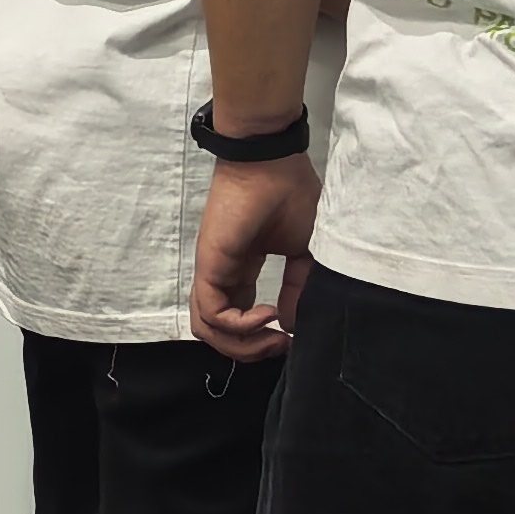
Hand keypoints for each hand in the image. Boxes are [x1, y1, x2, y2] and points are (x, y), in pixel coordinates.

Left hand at [194, 155, 320, 359]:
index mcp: (244, 270)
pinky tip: (268, 315)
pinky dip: (239, 325)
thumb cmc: (291, 195)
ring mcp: (214, 271)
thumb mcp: (305, 251)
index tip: (293, 337)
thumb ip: (298, 289)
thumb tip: (290, 324)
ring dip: (243, 346)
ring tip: (274, 336)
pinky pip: (212, 313)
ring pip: (209, 330)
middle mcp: (225, 275)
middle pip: (221, 332)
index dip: (263, 338)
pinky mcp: (210, 266)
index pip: (240, 319)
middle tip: (282, 345)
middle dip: (252, 351)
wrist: (271, 162)